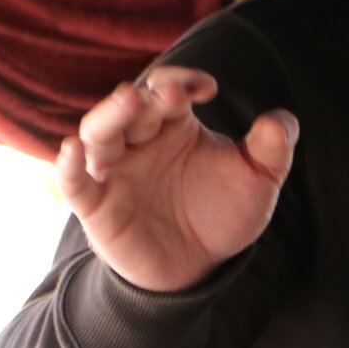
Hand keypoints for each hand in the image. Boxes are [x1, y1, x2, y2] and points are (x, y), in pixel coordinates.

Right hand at [57, 67, 296, 293]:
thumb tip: (281, 120)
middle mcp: (139, 140)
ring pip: (98, 133)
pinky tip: (71, 152)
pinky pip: (74, 183)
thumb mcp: (258, 181)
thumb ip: (273, 150)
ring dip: (110, 115)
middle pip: (131, 107)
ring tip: (127, 101)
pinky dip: (66, 167)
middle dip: (147, 97)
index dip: (183, 80)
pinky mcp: (97, 206)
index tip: (208, 88)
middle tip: (167, 94)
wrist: (200, 267)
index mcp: (174, 124)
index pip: (169, 88)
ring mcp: (114, 171)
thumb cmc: (224, 213)